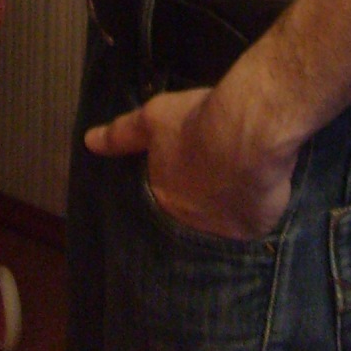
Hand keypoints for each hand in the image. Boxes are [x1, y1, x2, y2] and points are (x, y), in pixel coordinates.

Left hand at [84, 85, 296, 240]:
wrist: (248, 132)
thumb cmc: (197, 123)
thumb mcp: (154, 118)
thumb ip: (123, 134)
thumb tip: (89, 142)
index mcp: (163, 198)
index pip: (163, 203)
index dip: (173, 193)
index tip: (183, 183)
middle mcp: (188, 223)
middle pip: (191, 218)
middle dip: (198, 205)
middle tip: (212, 184)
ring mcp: (222, 231)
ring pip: (222, 224)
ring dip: (226, 210)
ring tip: (237, 187)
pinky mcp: (253, 230)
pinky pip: (253, 225)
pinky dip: (256, 211)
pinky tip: (260, 193)